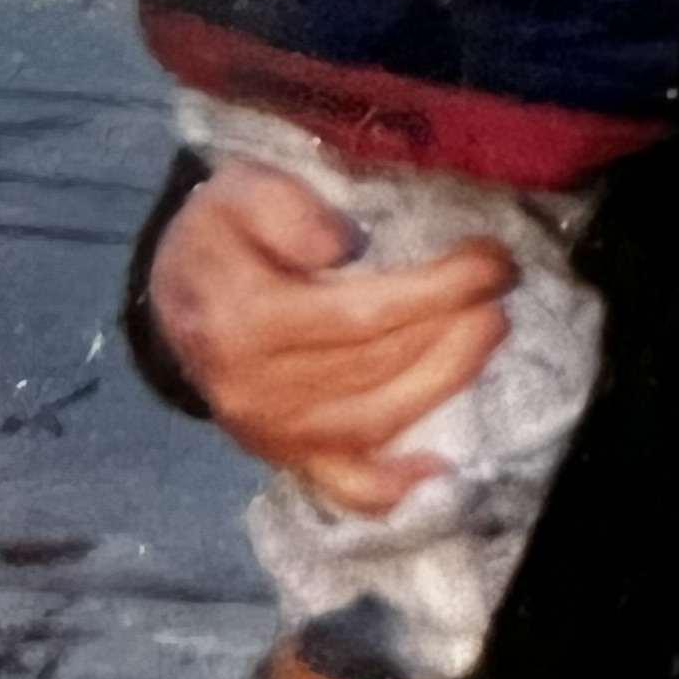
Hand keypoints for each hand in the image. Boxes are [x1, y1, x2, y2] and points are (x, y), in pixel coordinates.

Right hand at [148, 160, 515, 515]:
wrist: (177, 298)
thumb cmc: (221, 237)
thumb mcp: (236, 192)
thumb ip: (284, 208)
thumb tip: (339, 244)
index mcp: (244, 322)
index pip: (362, 314)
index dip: (437, 291)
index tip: (490, 261)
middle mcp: (256, 391)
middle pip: (377, 366)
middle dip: (453, 327)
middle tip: (501, 291)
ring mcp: (273, 434)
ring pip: (375, 420)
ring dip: (444, 380)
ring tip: (489, 334)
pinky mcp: (288, 459)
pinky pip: (344, 486)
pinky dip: (394, 486)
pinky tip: (440, 469)